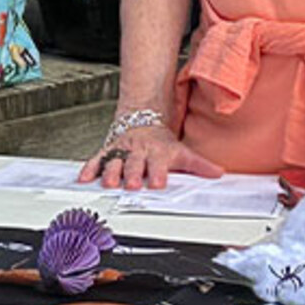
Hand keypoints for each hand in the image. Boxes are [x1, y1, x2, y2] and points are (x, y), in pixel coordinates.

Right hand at [80, 123, 221, 190]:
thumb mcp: (182, 152)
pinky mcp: (108, 151)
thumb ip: (199, 165)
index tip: (159, 182)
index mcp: (157, 152)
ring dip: (111, 172)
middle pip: (135, 163)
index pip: (159, 163)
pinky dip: (90, 168)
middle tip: (133, 183)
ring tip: (109, 182)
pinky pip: (97, 159)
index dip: (159, 173)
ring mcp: (122, 151)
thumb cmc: (162, 143)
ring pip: (115, 161)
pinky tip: (84, 178)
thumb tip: (219, 173)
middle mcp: (138, 151)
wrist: (141, 121)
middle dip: (133, 173)